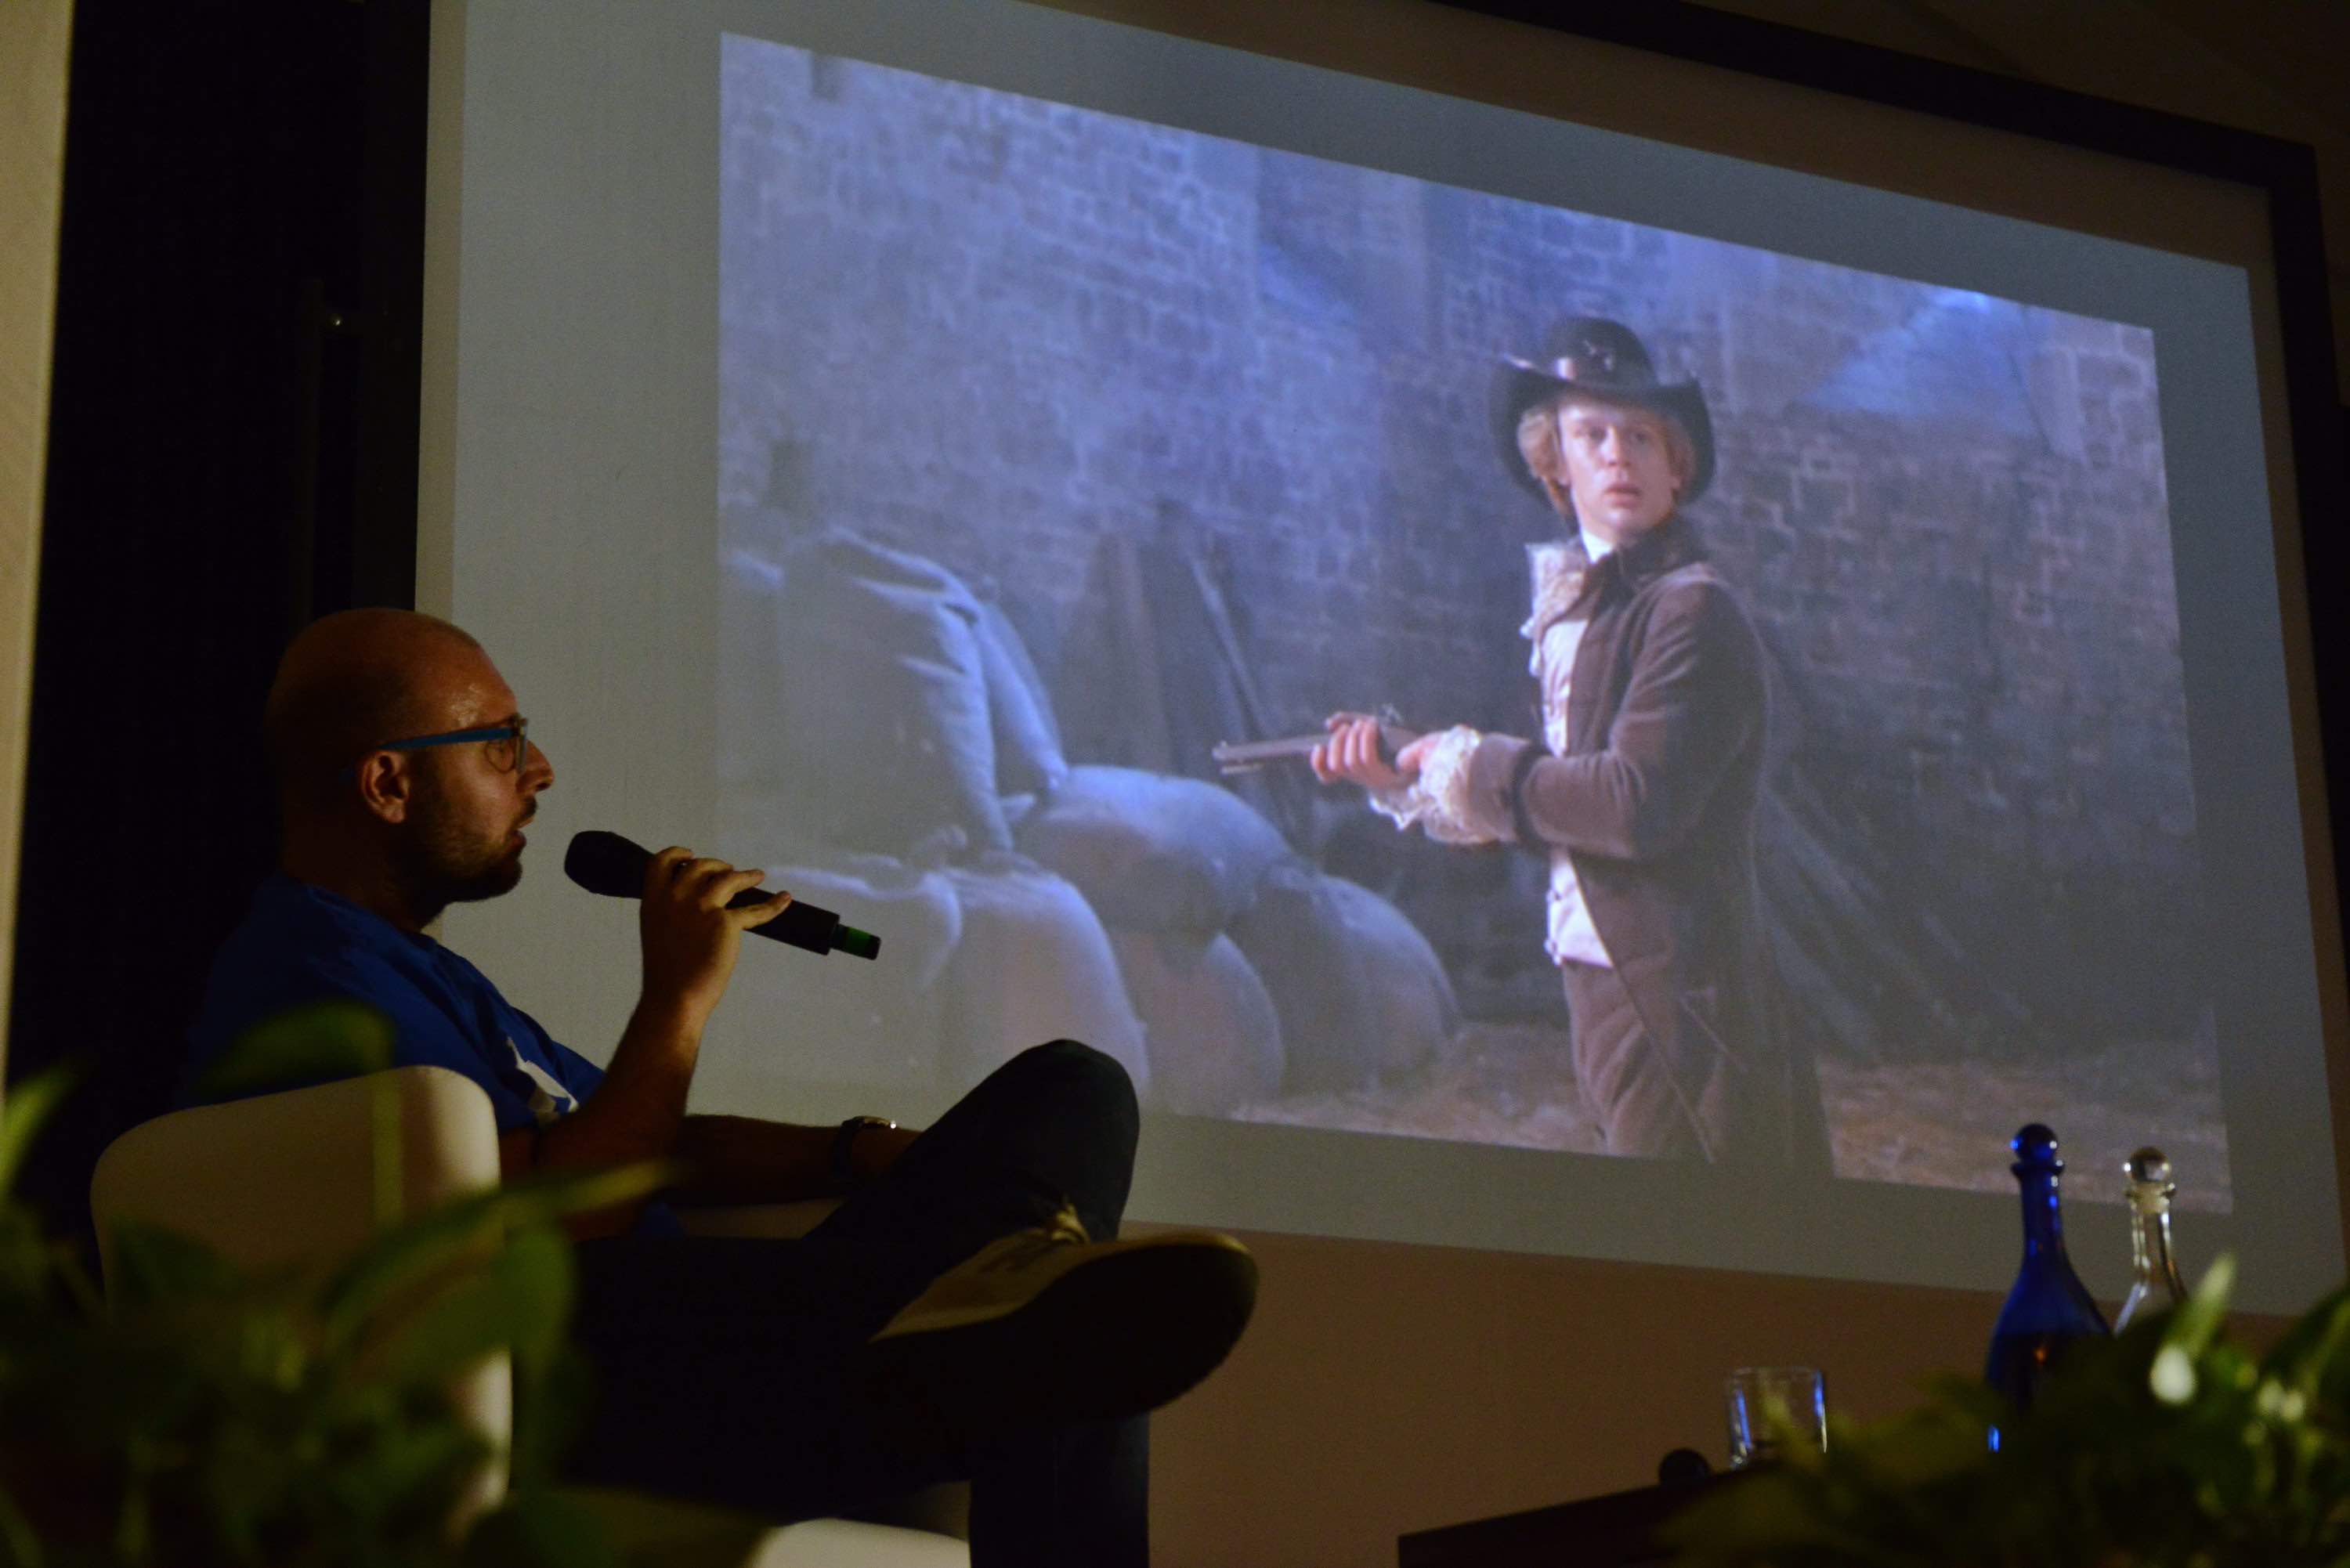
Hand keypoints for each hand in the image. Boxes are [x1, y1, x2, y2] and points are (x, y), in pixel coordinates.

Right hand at [637, 846, 792, 1027]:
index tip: (691, 853)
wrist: (674, 997)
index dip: (678, 854)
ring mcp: (702, 906)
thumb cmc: (666, 972)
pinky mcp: (726, 922)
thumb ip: (670, 911)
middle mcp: (676, 897)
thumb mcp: (657, 931)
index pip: (661, 861)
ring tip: (757, 876)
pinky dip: (774, 905)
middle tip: (728, 872)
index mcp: (653, 900)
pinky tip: (784, 899)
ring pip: (729, 878)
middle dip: (717, 866)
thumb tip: (693, 899)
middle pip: (701, 866)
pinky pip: (756, 909)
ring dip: (745, 875)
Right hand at [1312, 712, 1420, 790]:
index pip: (1328, 775)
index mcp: (1358, 770)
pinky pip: (1366, 760)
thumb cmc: (1404, 738)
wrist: (1437, 749)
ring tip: (1366, 725)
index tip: (1319, 746)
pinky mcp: (1389, 778)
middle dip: (1338, 742)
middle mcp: (1364, 778)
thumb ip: (1350, 722)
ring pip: (1350, 762)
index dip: (1318, 764)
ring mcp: (1376, 780)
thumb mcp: (1373, 728)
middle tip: (1350, 727)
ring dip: (1354, 738)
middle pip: (1337, 765)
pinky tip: (1372, 726)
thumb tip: (1328, 724)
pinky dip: (1365, 739)